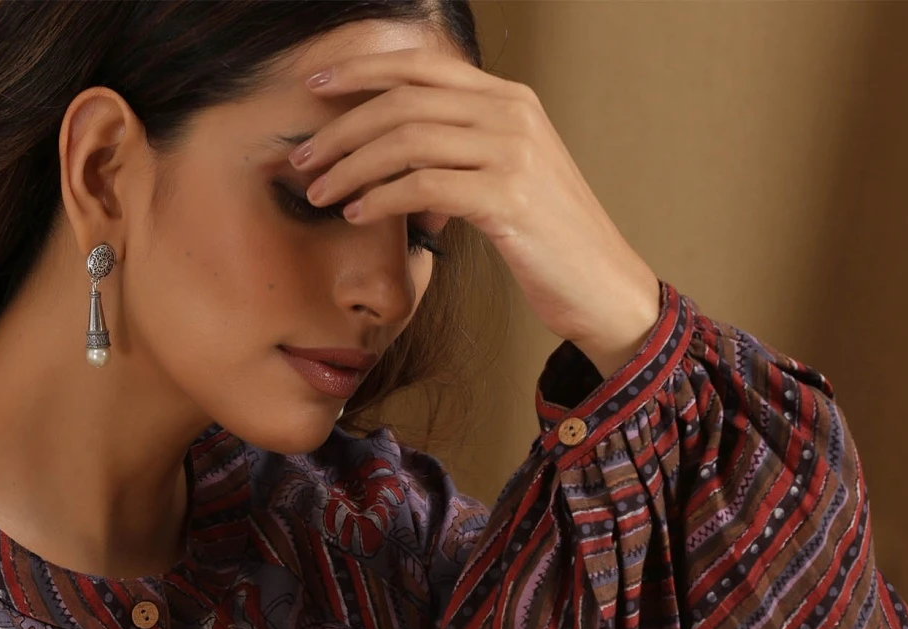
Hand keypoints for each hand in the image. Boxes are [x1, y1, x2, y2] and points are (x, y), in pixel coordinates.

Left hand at [292, 49, 661, 379]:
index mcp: (510, 99)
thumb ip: (461, 161)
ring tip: (320, 192)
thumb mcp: (507, 185)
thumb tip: (400, 173)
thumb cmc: (551, 244)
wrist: (603, 287)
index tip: (314, 85)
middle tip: (303, 158)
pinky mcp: (509, 198)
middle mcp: (512, 113)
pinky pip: (425, 185)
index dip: (362, 70)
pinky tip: (359, 215)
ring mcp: (514, 152)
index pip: (422, 63)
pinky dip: (383, 198)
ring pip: (408, 139)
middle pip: (404, 98)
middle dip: (342, 126)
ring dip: (351, 166)